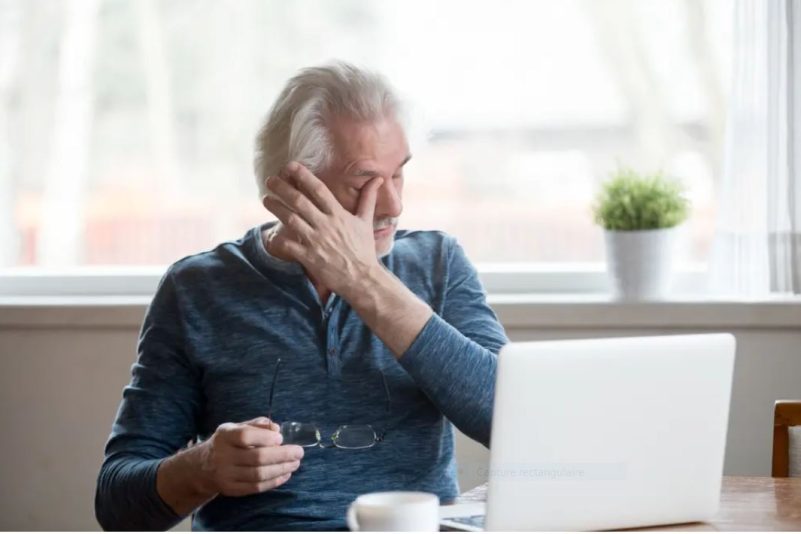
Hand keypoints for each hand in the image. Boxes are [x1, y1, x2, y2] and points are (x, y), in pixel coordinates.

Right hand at [195, 416, 303, 496]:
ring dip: (281, 469)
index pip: (245, 436)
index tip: (281, 438)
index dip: (265, 437)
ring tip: (295, 463)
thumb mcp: (236, 427)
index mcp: (225, 436)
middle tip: (299, 452)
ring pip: (258, 475)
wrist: (202, 467)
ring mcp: (226, 475)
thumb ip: (257, 425)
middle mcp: (223, 456)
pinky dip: (274, 482)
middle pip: (256, 458)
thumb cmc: (227, 443)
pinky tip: (286, 474)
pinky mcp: (231, 489)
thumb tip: (276, 428)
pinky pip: (256, 487)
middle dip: (282, 455)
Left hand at [261, 161, 383, 297]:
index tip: (290, 166)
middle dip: (282, 188)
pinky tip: (270, 231)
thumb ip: (368, 198)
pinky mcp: (309, 257)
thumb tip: (378, 179)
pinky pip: (289, 245)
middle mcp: (326, 225)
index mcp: (338, 214)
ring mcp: (316, 241)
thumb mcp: (366, 221)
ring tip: (266, 199)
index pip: (318, 189)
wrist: (362, 278)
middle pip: (299, 201)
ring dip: (276, 207)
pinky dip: (279, 238)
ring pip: (291, 219)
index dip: (303, 175)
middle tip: (270, 180)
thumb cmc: (363, 249)